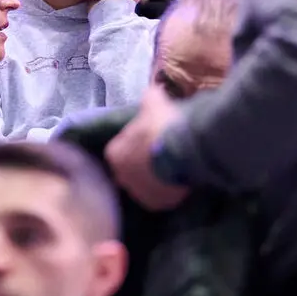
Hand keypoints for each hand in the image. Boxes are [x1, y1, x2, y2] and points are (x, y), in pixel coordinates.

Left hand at [105, 87, 188, 210]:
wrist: (182, 149)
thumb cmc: (161, 124)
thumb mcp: (153, 101)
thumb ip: (150, 97)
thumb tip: (153, 91)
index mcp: (114, 153)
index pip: (119, 151)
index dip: (134, 145)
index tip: (148, 140)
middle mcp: (121, 176)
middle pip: (130, 171)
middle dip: (142, 165)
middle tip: (160, 154)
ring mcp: (138, 193)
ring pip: (145, 186)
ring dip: (155, 178)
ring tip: (172, 167)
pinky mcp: (157, 204)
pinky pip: (161, 197)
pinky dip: (168, 191)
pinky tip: (178, 180)